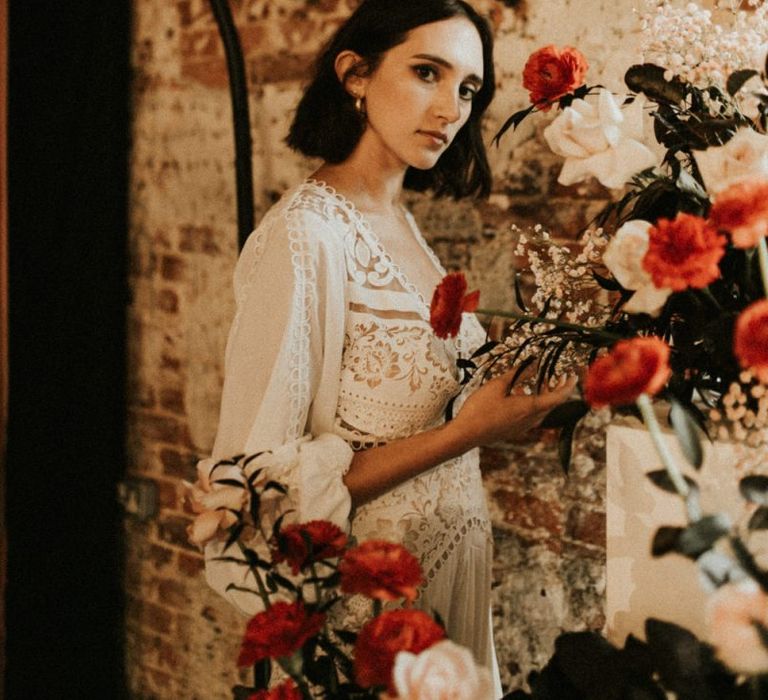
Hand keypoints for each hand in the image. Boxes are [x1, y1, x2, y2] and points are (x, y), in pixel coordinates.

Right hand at [451, 370, 578, 448]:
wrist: (466, 434)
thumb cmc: (480, 409)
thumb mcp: (498, 385)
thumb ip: (518, 374)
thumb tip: (533, 363)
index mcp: (530, 408)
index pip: (559, 396)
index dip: (568, 385)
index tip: (573, 374)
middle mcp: (531, 420)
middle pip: (552, 404)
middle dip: (557, 388)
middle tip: (558, 374)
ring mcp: (523, 427)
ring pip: (542, 410)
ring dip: (545, 395)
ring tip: (540, 382)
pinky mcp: (514, 430)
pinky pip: (531, 415)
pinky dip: (533, 403)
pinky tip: (520, 394)